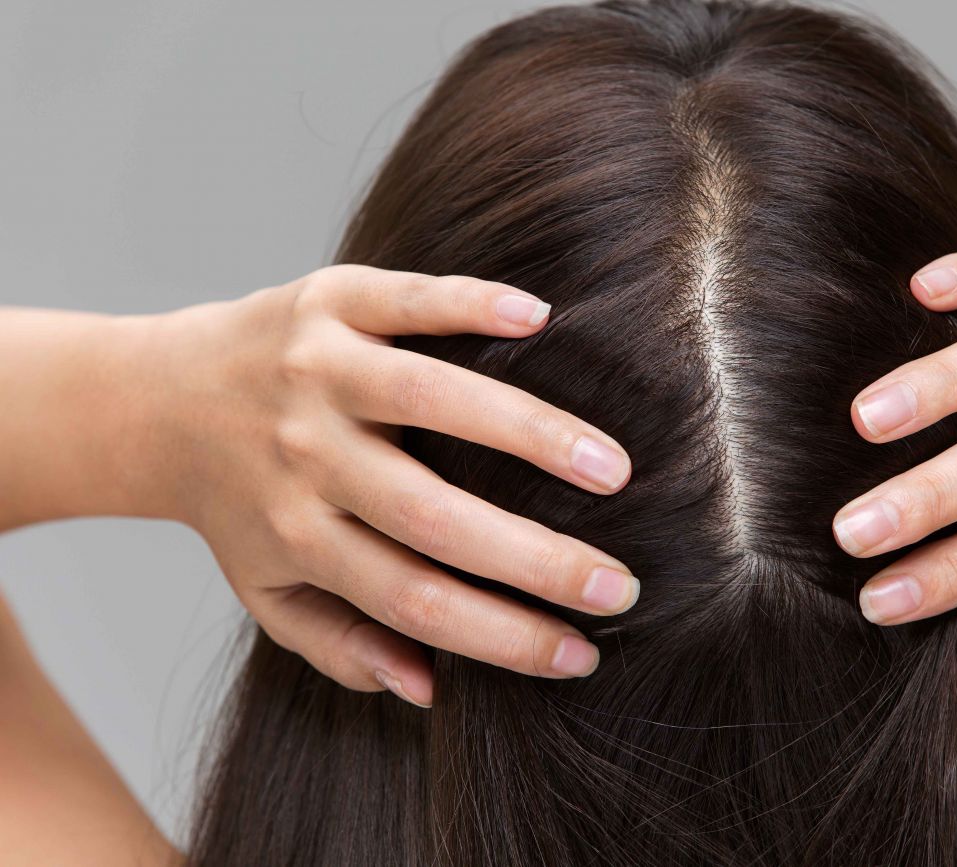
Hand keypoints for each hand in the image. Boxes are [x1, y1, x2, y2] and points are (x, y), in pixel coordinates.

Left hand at [150, 266, 638, 704]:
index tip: (580, 656)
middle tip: (620, 585)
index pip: (413, 601)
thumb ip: (341, 646)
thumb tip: (428, 690)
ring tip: (614, 469)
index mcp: (299, 535)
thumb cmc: (238, 504)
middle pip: (433, 518)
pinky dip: (472, 306)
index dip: (501, 637)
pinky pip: (405, 301)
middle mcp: (306, 457)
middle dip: (536, 559)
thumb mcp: (269, 591)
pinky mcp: (326, 302)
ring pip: (431, 402)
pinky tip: (541, 319)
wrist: (159, 398)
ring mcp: (316, 372)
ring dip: (530, 435)